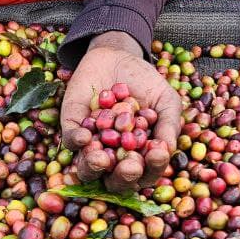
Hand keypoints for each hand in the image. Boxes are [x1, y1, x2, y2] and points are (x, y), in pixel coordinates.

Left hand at [61, 32, 179, 191]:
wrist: (118, 56)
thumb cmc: (146, 84)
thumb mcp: (165, 101)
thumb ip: (169, 125)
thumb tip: (167, 150)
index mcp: (140, 157)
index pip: (146, 174)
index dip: (152, 168)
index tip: (156, 153)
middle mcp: (114, 158)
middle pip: (116, 182)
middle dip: (123, 176)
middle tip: (130, 164)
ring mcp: (91, 146)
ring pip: (88, 170)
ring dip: (95, 167)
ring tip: (101, 157)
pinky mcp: (72, 128)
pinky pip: (70, 142)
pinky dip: (77, 141)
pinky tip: (86, 136)